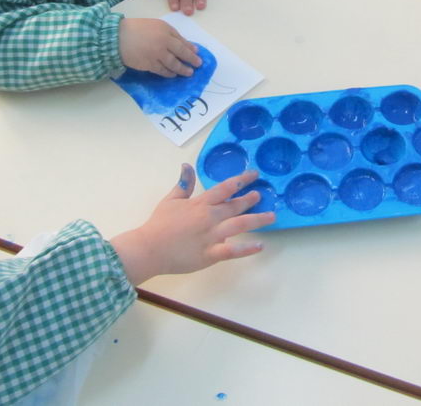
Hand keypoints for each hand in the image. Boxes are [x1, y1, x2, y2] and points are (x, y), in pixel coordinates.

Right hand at [111, 165, 274, 284]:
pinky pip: (233, 251)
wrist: (149, 249)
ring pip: (240, 225)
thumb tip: (187, 165)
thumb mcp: (171, 200)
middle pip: (236, 205)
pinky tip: (261, 245)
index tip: (254, 175)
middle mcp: (210, 217)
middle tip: (261, 195)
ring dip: (257, 219)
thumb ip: (184, 184)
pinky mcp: (211, 254)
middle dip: (251, 199)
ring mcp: (212, 236)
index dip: (241, 180)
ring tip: (271, 216)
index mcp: (201, 203)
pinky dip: (248, 248)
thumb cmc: (159, 224)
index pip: (225, 188)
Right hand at [119, 17, 201, 76]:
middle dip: (191, 60)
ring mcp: (157, 55)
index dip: (190, 48)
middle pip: (181, 53)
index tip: (197, 53)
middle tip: (198, 65)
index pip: (181, 41)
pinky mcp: (149, 65)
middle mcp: (164, 43)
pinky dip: (169, 73)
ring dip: (182, 69)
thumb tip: (184, 44)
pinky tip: (173, 75)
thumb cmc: (136, 29)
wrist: (117, 37)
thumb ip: (170, 33)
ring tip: (189, 73)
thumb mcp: (155, 25)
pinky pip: (163, 71)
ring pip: (174, 64)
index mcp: (166, 31)